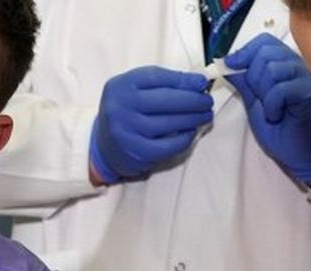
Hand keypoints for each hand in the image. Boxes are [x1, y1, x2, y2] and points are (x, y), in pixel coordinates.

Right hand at [90, 66, 213, 184]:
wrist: (103, 145)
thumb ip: (160, 83)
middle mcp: (121, 107)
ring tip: (204, 115)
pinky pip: (169, 145)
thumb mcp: (134, 89)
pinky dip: (185, 138)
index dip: (184, 80)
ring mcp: (128, 131)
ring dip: (194, 119)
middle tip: (207, 101)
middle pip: (167, 100)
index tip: (201, 82)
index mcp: (121, 86)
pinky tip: (190, 132)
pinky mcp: (137, 152)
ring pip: (171, 123)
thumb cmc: (126, 112)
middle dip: (194, 100)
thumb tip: (196, 83)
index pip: (158, 77)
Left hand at [225, 33, 310, 184]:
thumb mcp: (252, 99)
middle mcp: (296, 65)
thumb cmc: (279, 126)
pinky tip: (276, 115)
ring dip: (263, 93)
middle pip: (265, 53)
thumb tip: (226, 62)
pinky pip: (281, 89)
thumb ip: (242, 79)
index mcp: (283, 63)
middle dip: (253, 78)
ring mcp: (305, 77)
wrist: (295, 149)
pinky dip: (272, 105)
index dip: (244, 53)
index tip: (232, 67)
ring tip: (270, 108)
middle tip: (259, 97)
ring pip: (273, 70)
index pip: (263, 41)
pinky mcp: (309, 92)